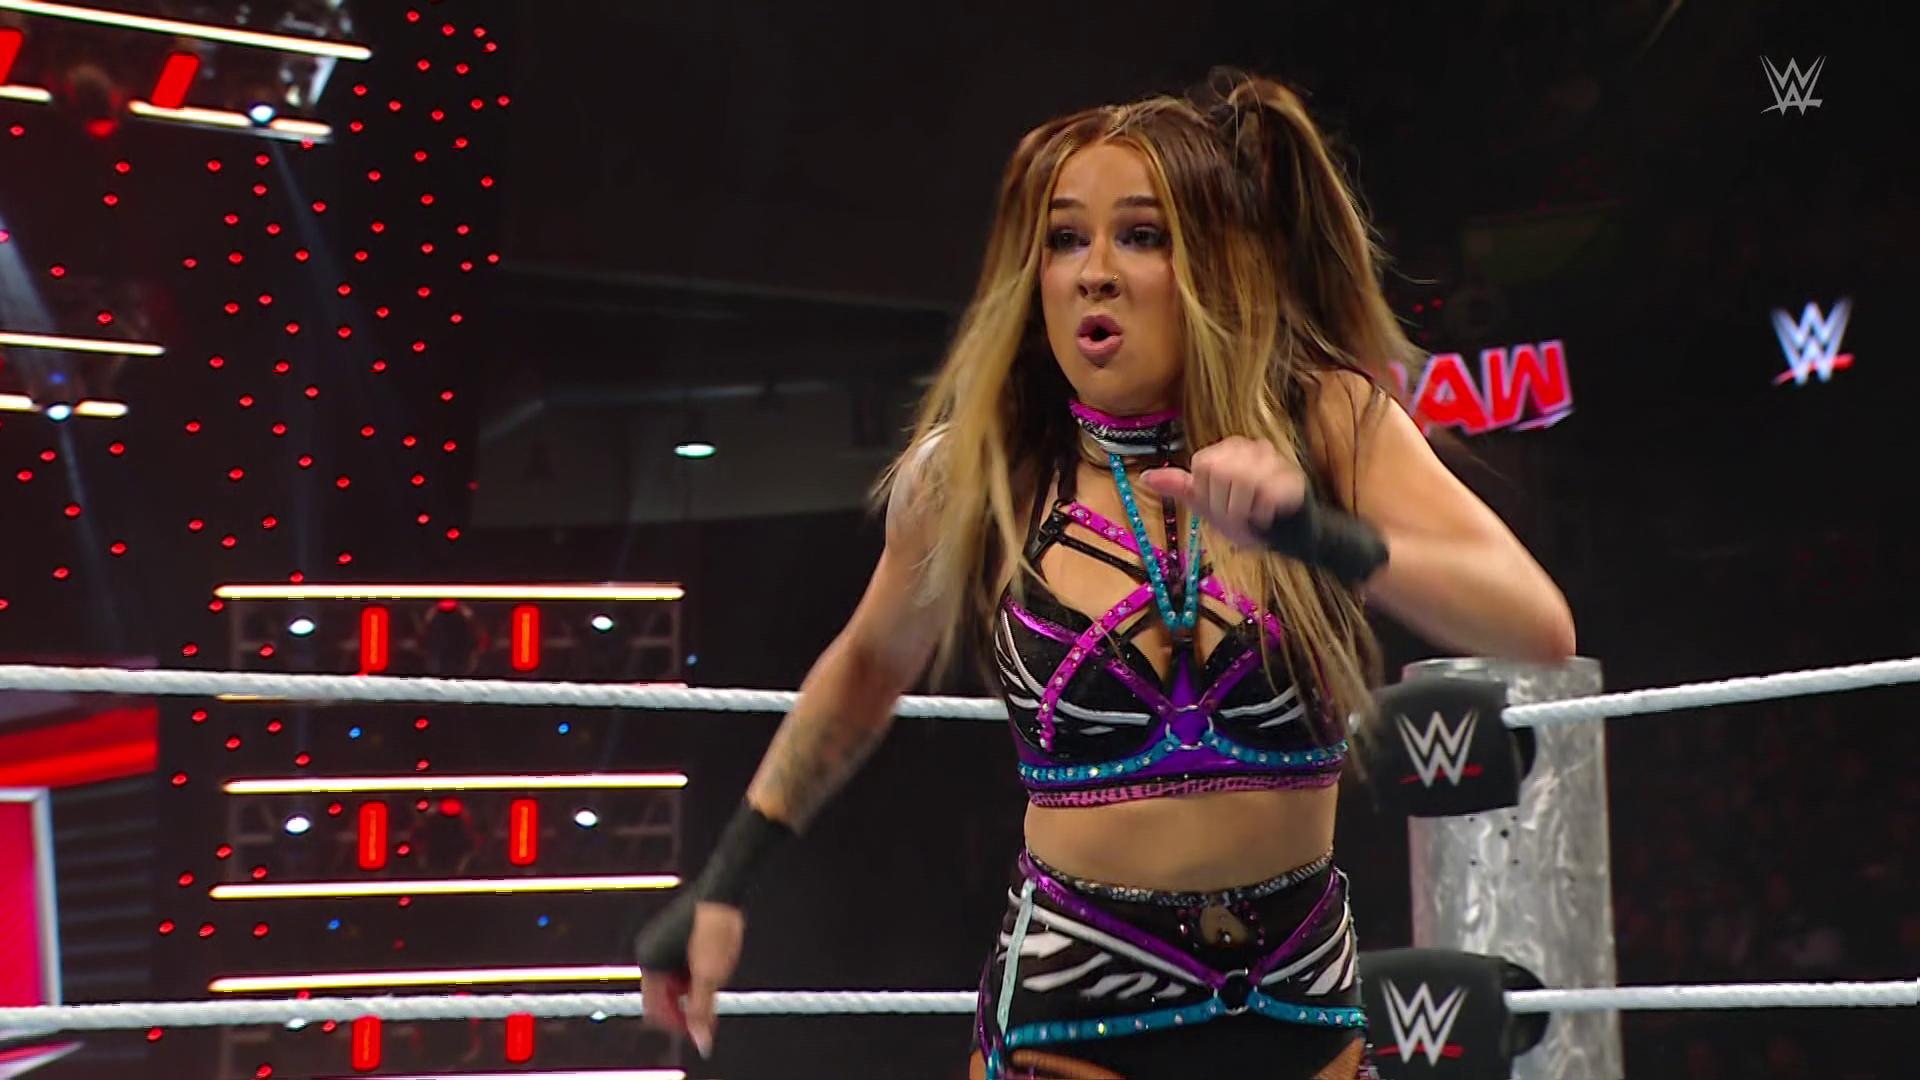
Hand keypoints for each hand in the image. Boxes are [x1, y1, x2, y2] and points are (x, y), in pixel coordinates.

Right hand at [638, 901, 744, 1057]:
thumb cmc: (714, 928)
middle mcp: (649, 951)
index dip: (678, 1023)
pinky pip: (678, 966)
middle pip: (664, 995)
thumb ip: (701, 1011)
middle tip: (712, 1007)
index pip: (655, 1009)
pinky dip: (693, 973)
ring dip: (692, 988)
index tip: (701, 1027)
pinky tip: (713, 965)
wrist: (724, 890)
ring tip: (715, 978)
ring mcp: (659, 942)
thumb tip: (700, 1040)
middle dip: (687, 1004)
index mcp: (650, 962)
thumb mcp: (709, 977)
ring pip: (674, 981)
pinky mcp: (672, 935)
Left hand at [1141, 437, 1305, 548]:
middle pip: (1220, 470)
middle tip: (1235, 520)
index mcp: (1225, 450)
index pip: (1203, 465)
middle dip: (1224, 505)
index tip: (1218, 510)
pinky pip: (1267, 493)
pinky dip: (1260, 515)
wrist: (1282, 533)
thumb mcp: (1205, 504)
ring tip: (1249, 521)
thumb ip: (1179, 487)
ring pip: (1243, 480)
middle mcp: (1249, 447)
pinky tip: (1264, 520)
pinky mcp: (1291, 477)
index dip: (1208, 494)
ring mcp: (1273, 460)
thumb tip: (1145, 477)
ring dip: (1242, 512)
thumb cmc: (1242, 514)